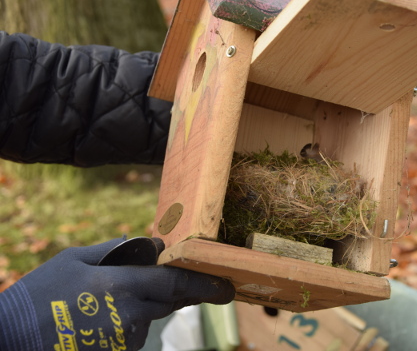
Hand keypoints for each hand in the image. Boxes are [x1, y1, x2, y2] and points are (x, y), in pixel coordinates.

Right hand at [0, 238, 234, 350]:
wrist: (9, 340)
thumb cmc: (39, 295)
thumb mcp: (74, 260)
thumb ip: (118, 249)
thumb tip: (154, 242)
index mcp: (121, 286)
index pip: (176, 283)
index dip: (206, 284)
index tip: (228, 286)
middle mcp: (129, 315)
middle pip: (171, 300)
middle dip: (184, 291)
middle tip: (195, 283)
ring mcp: (124, 339)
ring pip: (152, 317)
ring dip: (147, 305)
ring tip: (111, 300)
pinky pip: (135, 333)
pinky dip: (131, 320)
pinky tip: (104, 316)